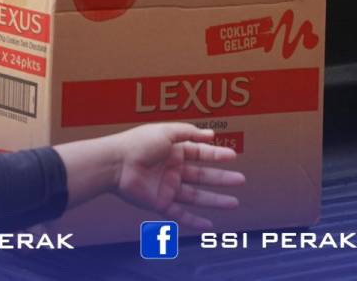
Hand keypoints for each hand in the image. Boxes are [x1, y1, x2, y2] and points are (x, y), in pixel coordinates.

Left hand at [112, 124, 244, 229]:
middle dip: (221, 178)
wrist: (115, 164)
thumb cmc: (137, 144)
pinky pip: (180, 215)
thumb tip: (211, 134)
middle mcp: (172, 169)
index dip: (216, 154)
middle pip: (202, 176)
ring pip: (196, 196)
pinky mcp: (160, 203)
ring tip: (234, 203)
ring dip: (215, 200)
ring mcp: (167, 187)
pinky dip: (194, 221)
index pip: (199, 153)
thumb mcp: (165, 132)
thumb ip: (189, 133)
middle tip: (240, 180)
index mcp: (173, 150)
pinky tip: (209, 225)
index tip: (233, 156)